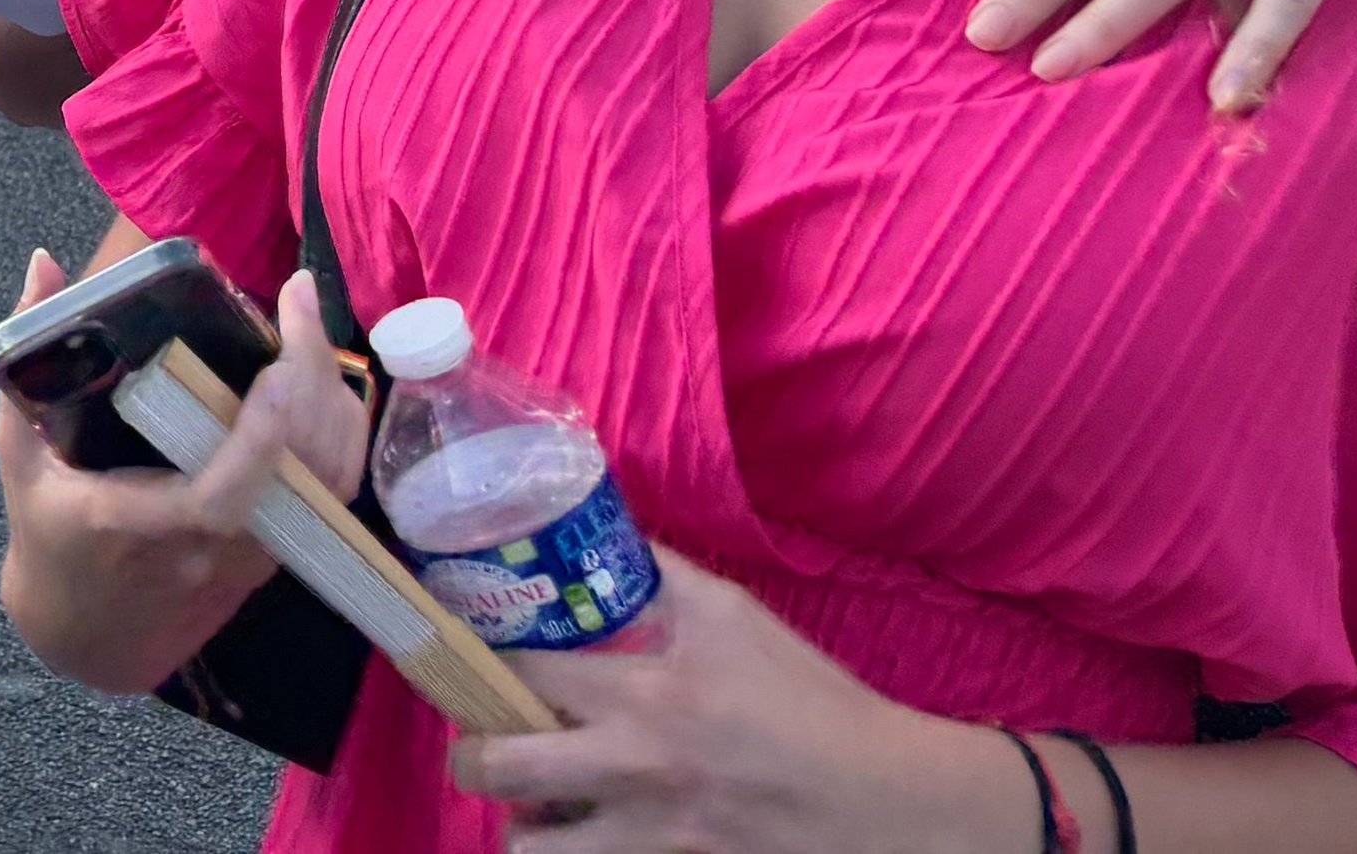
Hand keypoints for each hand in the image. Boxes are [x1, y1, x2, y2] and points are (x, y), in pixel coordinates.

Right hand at [0, 254, 367, 696]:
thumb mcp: (19, 457)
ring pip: (326, 482)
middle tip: (298, 297)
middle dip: (310, 380)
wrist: (89, 636)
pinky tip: (321, 373)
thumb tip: (43, 263)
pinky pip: (329, 492)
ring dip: (331, 397)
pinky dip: (338, 429)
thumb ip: (27, 363)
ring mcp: (252, 556)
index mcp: (139, 526)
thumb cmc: (49, 536)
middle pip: (293, 474)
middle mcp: (211, 548)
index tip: (276, 369)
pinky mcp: (276, 552)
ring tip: (308, 318)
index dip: (260, 439)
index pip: (220, 497)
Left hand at [456, 567, 1028, 848]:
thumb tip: (605, 534)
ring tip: (530, 803)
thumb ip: (662, 577)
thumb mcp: (737, 618)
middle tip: (482, 738)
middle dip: (472, 754)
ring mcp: (652, 838)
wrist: (889, 802)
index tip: (467, 646)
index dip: (483, 656)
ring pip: (532, 853)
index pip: (523, 672)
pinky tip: (585, 834)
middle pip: (498, 770)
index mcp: (646, 696)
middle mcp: (634, 771)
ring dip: (519, 828)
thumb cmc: (813, 702)